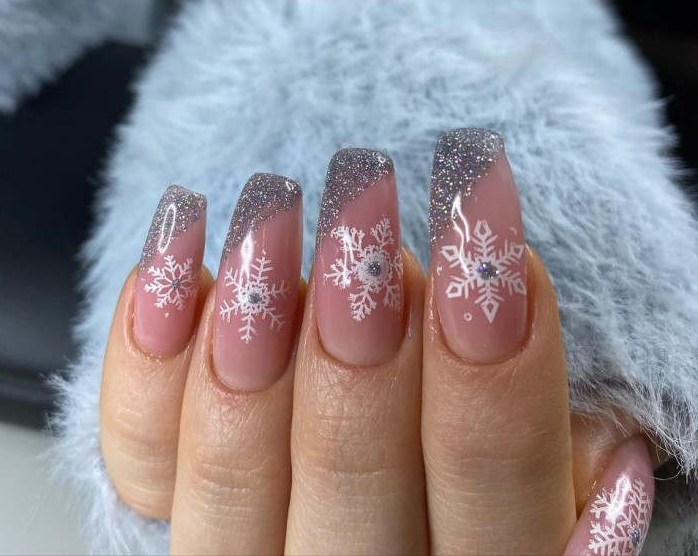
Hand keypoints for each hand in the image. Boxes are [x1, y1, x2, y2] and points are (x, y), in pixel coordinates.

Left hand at [100, 130, 660, 553]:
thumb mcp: (527, 423)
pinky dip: (149, 351)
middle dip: (362, 350)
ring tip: (269, 214)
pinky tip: (170, 258)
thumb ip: (538, 431)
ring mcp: (240, 543)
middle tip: (365, 212)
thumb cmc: (454, 405)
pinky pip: (139, 450)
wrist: (360, 407)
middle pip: (355, 493)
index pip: (501, 510)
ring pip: (231, 477)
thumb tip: (595, 435)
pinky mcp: (161, 498)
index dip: (497, 384)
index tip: (485, 240)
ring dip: (250, 337)